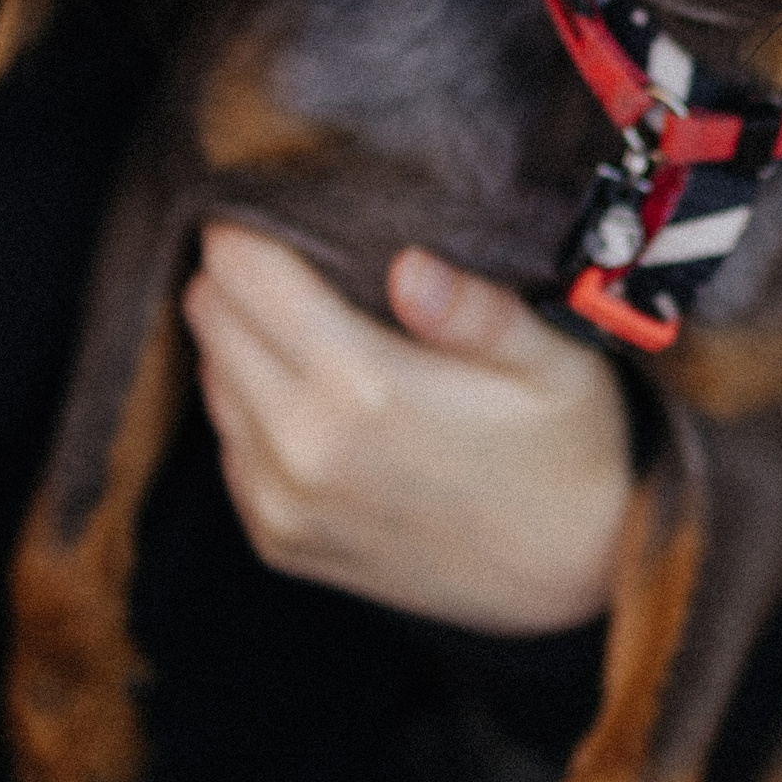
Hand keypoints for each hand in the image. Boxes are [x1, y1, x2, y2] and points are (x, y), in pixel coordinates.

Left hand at [183, 224, 629, 635]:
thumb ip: (478, 311)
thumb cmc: (571, 450)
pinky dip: (252, 403)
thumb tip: (409, 264)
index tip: (283, 204)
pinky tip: (315, 391)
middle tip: (299, 251)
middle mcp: (300, 450)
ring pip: (209, 377)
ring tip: (308, 316)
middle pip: (210, 315)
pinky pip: (229, 445)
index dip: (251, 223)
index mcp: (361, 389)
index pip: (243, 271)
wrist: (572, 576)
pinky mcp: (279, 541)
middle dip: (241, 272)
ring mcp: (280, 503)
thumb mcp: (554, 363)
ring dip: (243, 338)